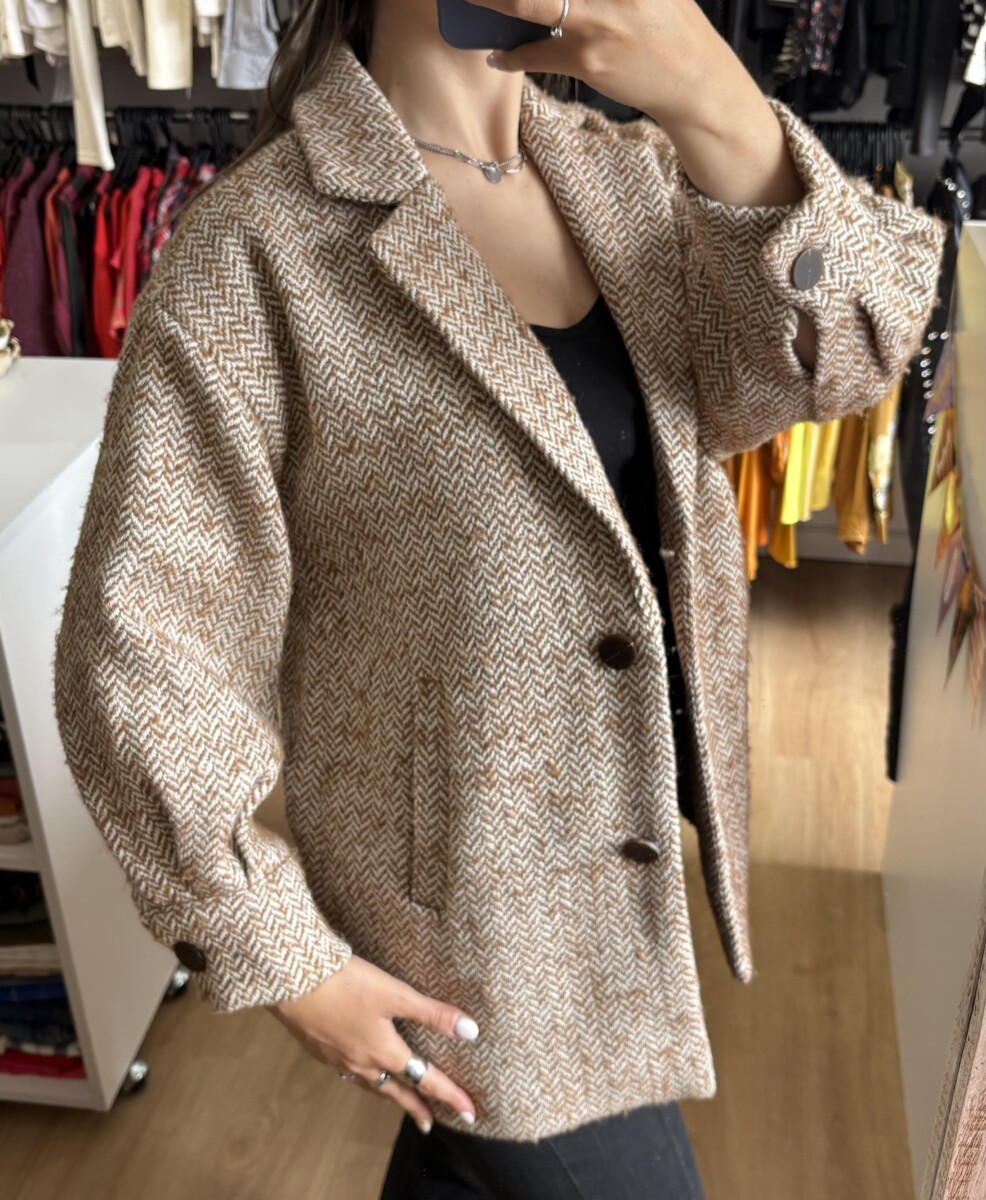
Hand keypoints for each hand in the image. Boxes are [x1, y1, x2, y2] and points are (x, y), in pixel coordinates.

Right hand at [266, 954, 479, 1132]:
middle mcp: (361, 1063)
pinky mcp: (319, 1048)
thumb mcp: (395, 994)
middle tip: (429, 1123)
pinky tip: (356, 1067)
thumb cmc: (346, 984)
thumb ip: (432, 1014)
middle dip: (415, 1106)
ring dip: (387, 1093)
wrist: (291, 980)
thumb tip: (471, 1032)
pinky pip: (346, 1072)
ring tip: (396, 1097)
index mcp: (384, 1052)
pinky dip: (360, 1077)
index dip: (449, 1094)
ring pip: (369, 1083)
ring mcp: (337, 1058)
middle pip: (395, 1091)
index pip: (425, 1079)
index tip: (470, 1112)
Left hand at [480, 0, 809, 210]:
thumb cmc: (668, 28)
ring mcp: (597, 19)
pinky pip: (534, 55)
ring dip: (491, 1)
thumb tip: (552, 0)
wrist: (694, 81)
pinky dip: (511, 56)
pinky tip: (498, 57)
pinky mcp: (586, 58)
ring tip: (470, 1)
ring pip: (526, 4)